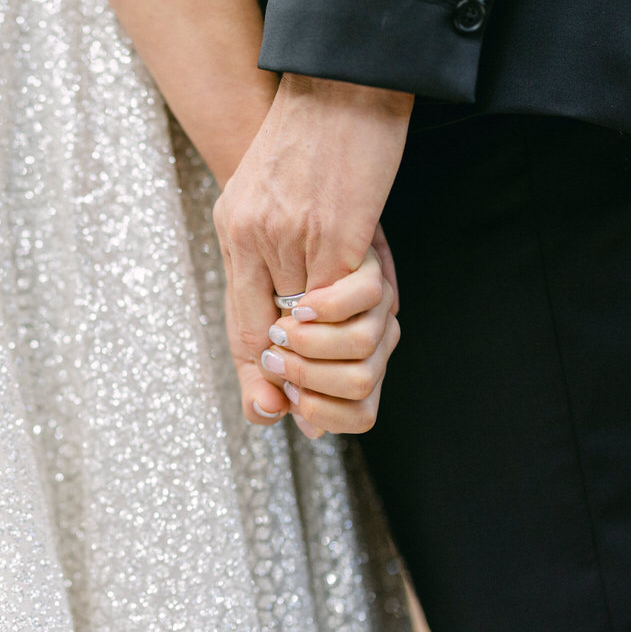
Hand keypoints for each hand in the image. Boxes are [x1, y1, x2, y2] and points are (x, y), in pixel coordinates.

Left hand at [213, 73, 411, 425]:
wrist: (335, 75)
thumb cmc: (305, 134)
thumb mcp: (263, 195)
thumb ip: (267, 254)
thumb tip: (289, 315)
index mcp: (235, 233)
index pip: (241, 327)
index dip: (260, 377)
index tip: (277, 408)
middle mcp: (253, 237)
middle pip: (272, 337)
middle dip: (303, 370)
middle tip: (321, 378)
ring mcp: (292, 233)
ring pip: (312, 323)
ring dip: (337, 337)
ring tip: (351, 326)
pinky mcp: (338, 226)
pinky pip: (347, 293)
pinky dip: (358, 306)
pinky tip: (368, 300)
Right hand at [252, 242, 400, 437]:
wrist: (284, 216)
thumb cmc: (261, 279)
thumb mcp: (252, 335)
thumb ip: (257, 376)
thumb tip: (270, 411)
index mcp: (356, 363)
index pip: (360, 415)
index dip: (318, 412)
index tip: (283, 394)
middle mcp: (376, 336)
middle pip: (361, 384)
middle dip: (306, 377)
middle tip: (277, 357)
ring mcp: (378, 302)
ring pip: (363, 345)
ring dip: (311, 345)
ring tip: (281, 330)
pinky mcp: (371, 262)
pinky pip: (367, 295)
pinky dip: (329, 308)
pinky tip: (303, 304)